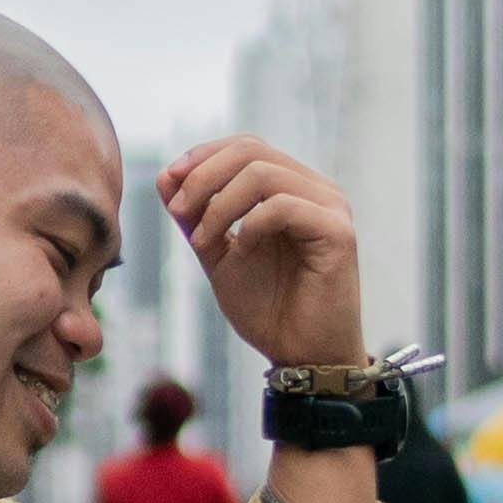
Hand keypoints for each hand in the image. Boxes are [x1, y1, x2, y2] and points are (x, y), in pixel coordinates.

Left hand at [159, 136, 364, 366]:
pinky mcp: (338, 232)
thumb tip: (165, 174)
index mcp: (292, 188)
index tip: (170, 182)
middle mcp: (316, 190)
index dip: (204, 156)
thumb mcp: (217, 254)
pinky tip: (241, 253)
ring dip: (220, 205)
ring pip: (263, 173)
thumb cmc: (268, 308)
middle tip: (179, 212)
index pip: (246, 147)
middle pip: (251, 151)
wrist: (299, 356)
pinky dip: (249, 226)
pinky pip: (283, 206)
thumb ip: (195, 216)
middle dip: (203, 176)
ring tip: (202, 241)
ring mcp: (331, 208)